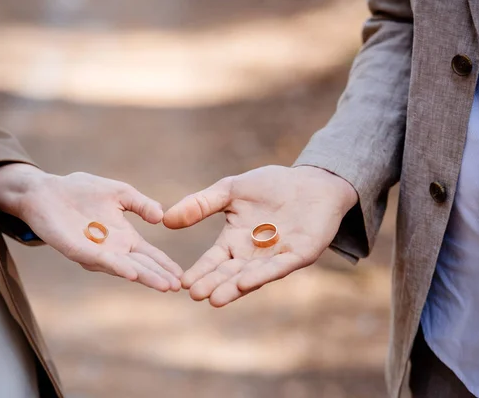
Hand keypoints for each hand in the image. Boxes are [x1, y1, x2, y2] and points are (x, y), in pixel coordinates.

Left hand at [0, 163, 182, 291]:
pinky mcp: (77, 250)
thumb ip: (141, 203)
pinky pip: (100, 261)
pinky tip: (133, 273)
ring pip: (124, 267)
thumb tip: (161, 216)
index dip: (165, 264)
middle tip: (178, 287)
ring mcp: (95, 252)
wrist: (46, 191)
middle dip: (159, 276)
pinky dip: (118, 267)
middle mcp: (112, 249)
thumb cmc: (81, 191)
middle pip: (141, 265)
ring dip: (145, 276)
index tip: (182, 275)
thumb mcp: (120, 192)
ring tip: (163, 285)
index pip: (149, 254)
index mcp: (124, 236)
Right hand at [163, 165, 357, 305]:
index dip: (200, 271)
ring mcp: (276, 257)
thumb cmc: (272, 185)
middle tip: (195, 295)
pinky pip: (278, 267)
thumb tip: (166, 220)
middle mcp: (253, 254)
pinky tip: (245, 282)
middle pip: (229, 273)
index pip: (214, 260)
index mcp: (236, 240)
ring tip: (215, 299)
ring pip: (251, 276)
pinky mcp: (299, 255)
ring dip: (233, 287)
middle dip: (213, 284)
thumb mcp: (230, 190)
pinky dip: (261, 275)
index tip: (183, 282)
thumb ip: (201, 204)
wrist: (312, 180)